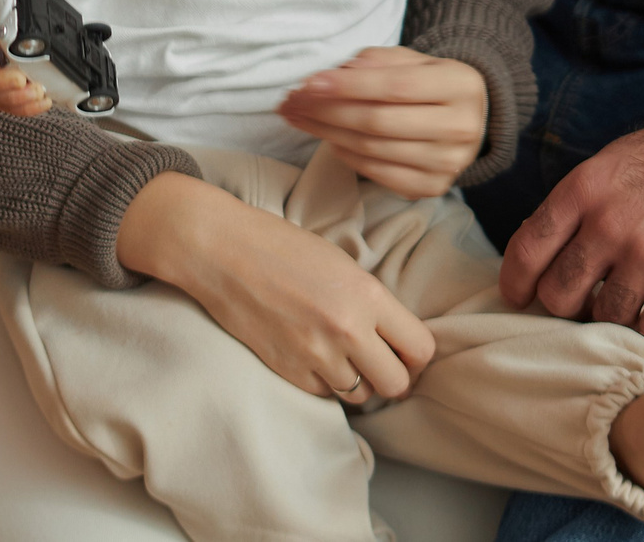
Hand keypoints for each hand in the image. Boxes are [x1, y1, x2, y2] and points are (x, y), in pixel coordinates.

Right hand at [119, 173, 436, 400]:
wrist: (222, 250)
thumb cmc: (282, 247)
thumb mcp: (342, 263)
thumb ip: (372, 301)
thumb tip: (396, 339)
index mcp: (367, 294)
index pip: (421, 348)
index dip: (417, 355)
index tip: (406, 352)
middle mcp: (347, 328)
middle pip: (396, 384)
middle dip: (393, 377)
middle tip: (380, 362)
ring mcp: (315, 354)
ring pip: (360, 395)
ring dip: (358, 381)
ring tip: (343, 357)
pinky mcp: (287, 370)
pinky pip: (324, 394)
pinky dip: (325, 382)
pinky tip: (313, 356)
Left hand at [278, 47, 486, 197]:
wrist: (469, 119)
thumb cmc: (431, 84)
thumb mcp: (413, 60)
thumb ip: (377, 61)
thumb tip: (337, 74)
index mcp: (461, 86)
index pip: (395, 87)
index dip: (348, 86)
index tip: (308, 83)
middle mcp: (460, 128)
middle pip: (378, 121)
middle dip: (326, 111)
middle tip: (291, 101)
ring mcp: (448, 163)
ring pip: (372, 149)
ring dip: (326, 133)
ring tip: (299, 117)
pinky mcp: (431, 187)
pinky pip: (377, 173)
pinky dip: (347, 156)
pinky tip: (329, 139)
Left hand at [498, 102, 643, 340]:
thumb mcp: (613, 162)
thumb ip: (577, 206)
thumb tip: (539, 251)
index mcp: (585, 189)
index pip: (528, 249)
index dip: (515, 282)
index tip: (518, 296)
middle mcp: (611, 224)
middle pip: (560, 295)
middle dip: (564, 305)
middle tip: (580, 301)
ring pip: (606, 317)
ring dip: (613, 315)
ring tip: (627, 298)